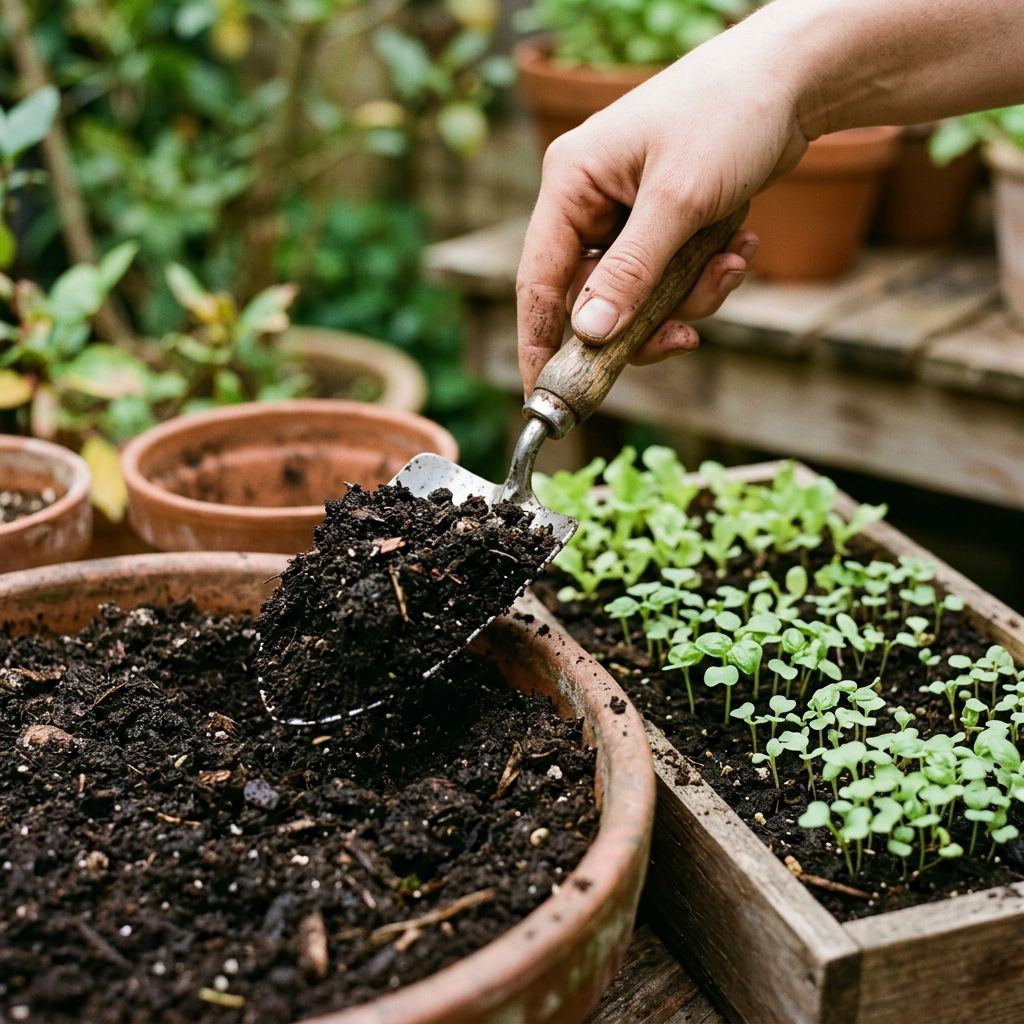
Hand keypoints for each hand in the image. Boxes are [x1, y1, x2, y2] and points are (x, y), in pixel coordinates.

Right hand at [517, 23, 806, 396]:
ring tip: (730, 263)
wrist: (796, 77)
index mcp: (571, 185)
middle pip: (596, 299)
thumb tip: (590, 335)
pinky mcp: (666, 224)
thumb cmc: (728, 115)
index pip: (539, 281)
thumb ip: (631, 273)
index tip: (544, 398)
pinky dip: (706, 276)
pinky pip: (672, 279)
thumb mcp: (678, 200)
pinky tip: (739, 247)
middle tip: (684, 340)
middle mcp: (591, 202)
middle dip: (647, 321)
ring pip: (640, 297)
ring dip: (688, 296)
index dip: (540, 343)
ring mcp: (628, 215)